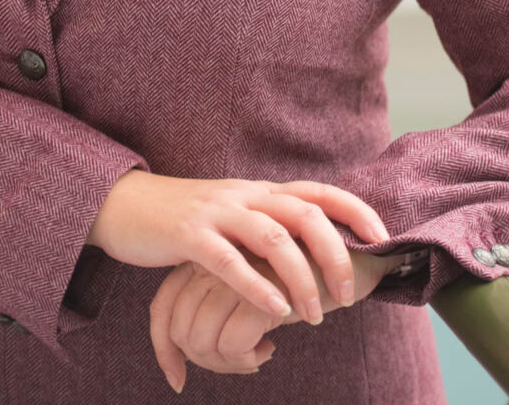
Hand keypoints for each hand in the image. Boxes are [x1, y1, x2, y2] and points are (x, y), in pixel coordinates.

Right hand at [87, 171, 389, 331]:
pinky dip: (255, 285)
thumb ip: (267, 230)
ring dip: (300, 277)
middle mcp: (244, 195)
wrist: (124, 206)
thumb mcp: (234, 218)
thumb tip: (312, 257)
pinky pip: (228, 259)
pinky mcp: (187, 234)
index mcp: (259, 191)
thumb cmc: (186, 221)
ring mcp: (216, 212)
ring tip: (313, 316)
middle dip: (333, 254)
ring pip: (272, 236)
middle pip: (304, 212)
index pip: (317, 191)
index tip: (383, 239)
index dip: (354, 210)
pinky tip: (272, 312)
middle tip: (347, 296)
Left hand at [149, 246, 408, 393]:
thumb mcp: (257, 280)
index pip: (165, 307)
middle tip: (241, 364)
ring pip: (202, 340)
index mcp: (211, 252)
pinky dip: (247, 358)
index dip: (165, 348)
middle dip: (205, 362)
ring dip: (227, 364)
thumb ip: (227, 298)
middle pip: (181, 330)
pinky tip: (271, 348)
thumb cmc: (304, 265)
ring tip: (257, 358)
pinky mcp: (262, 291)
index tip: (178, 377)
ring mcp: (237, 272)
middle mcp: (217, 259)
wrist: (354, 248)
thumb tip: (199, 349)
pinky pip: (232, 344)